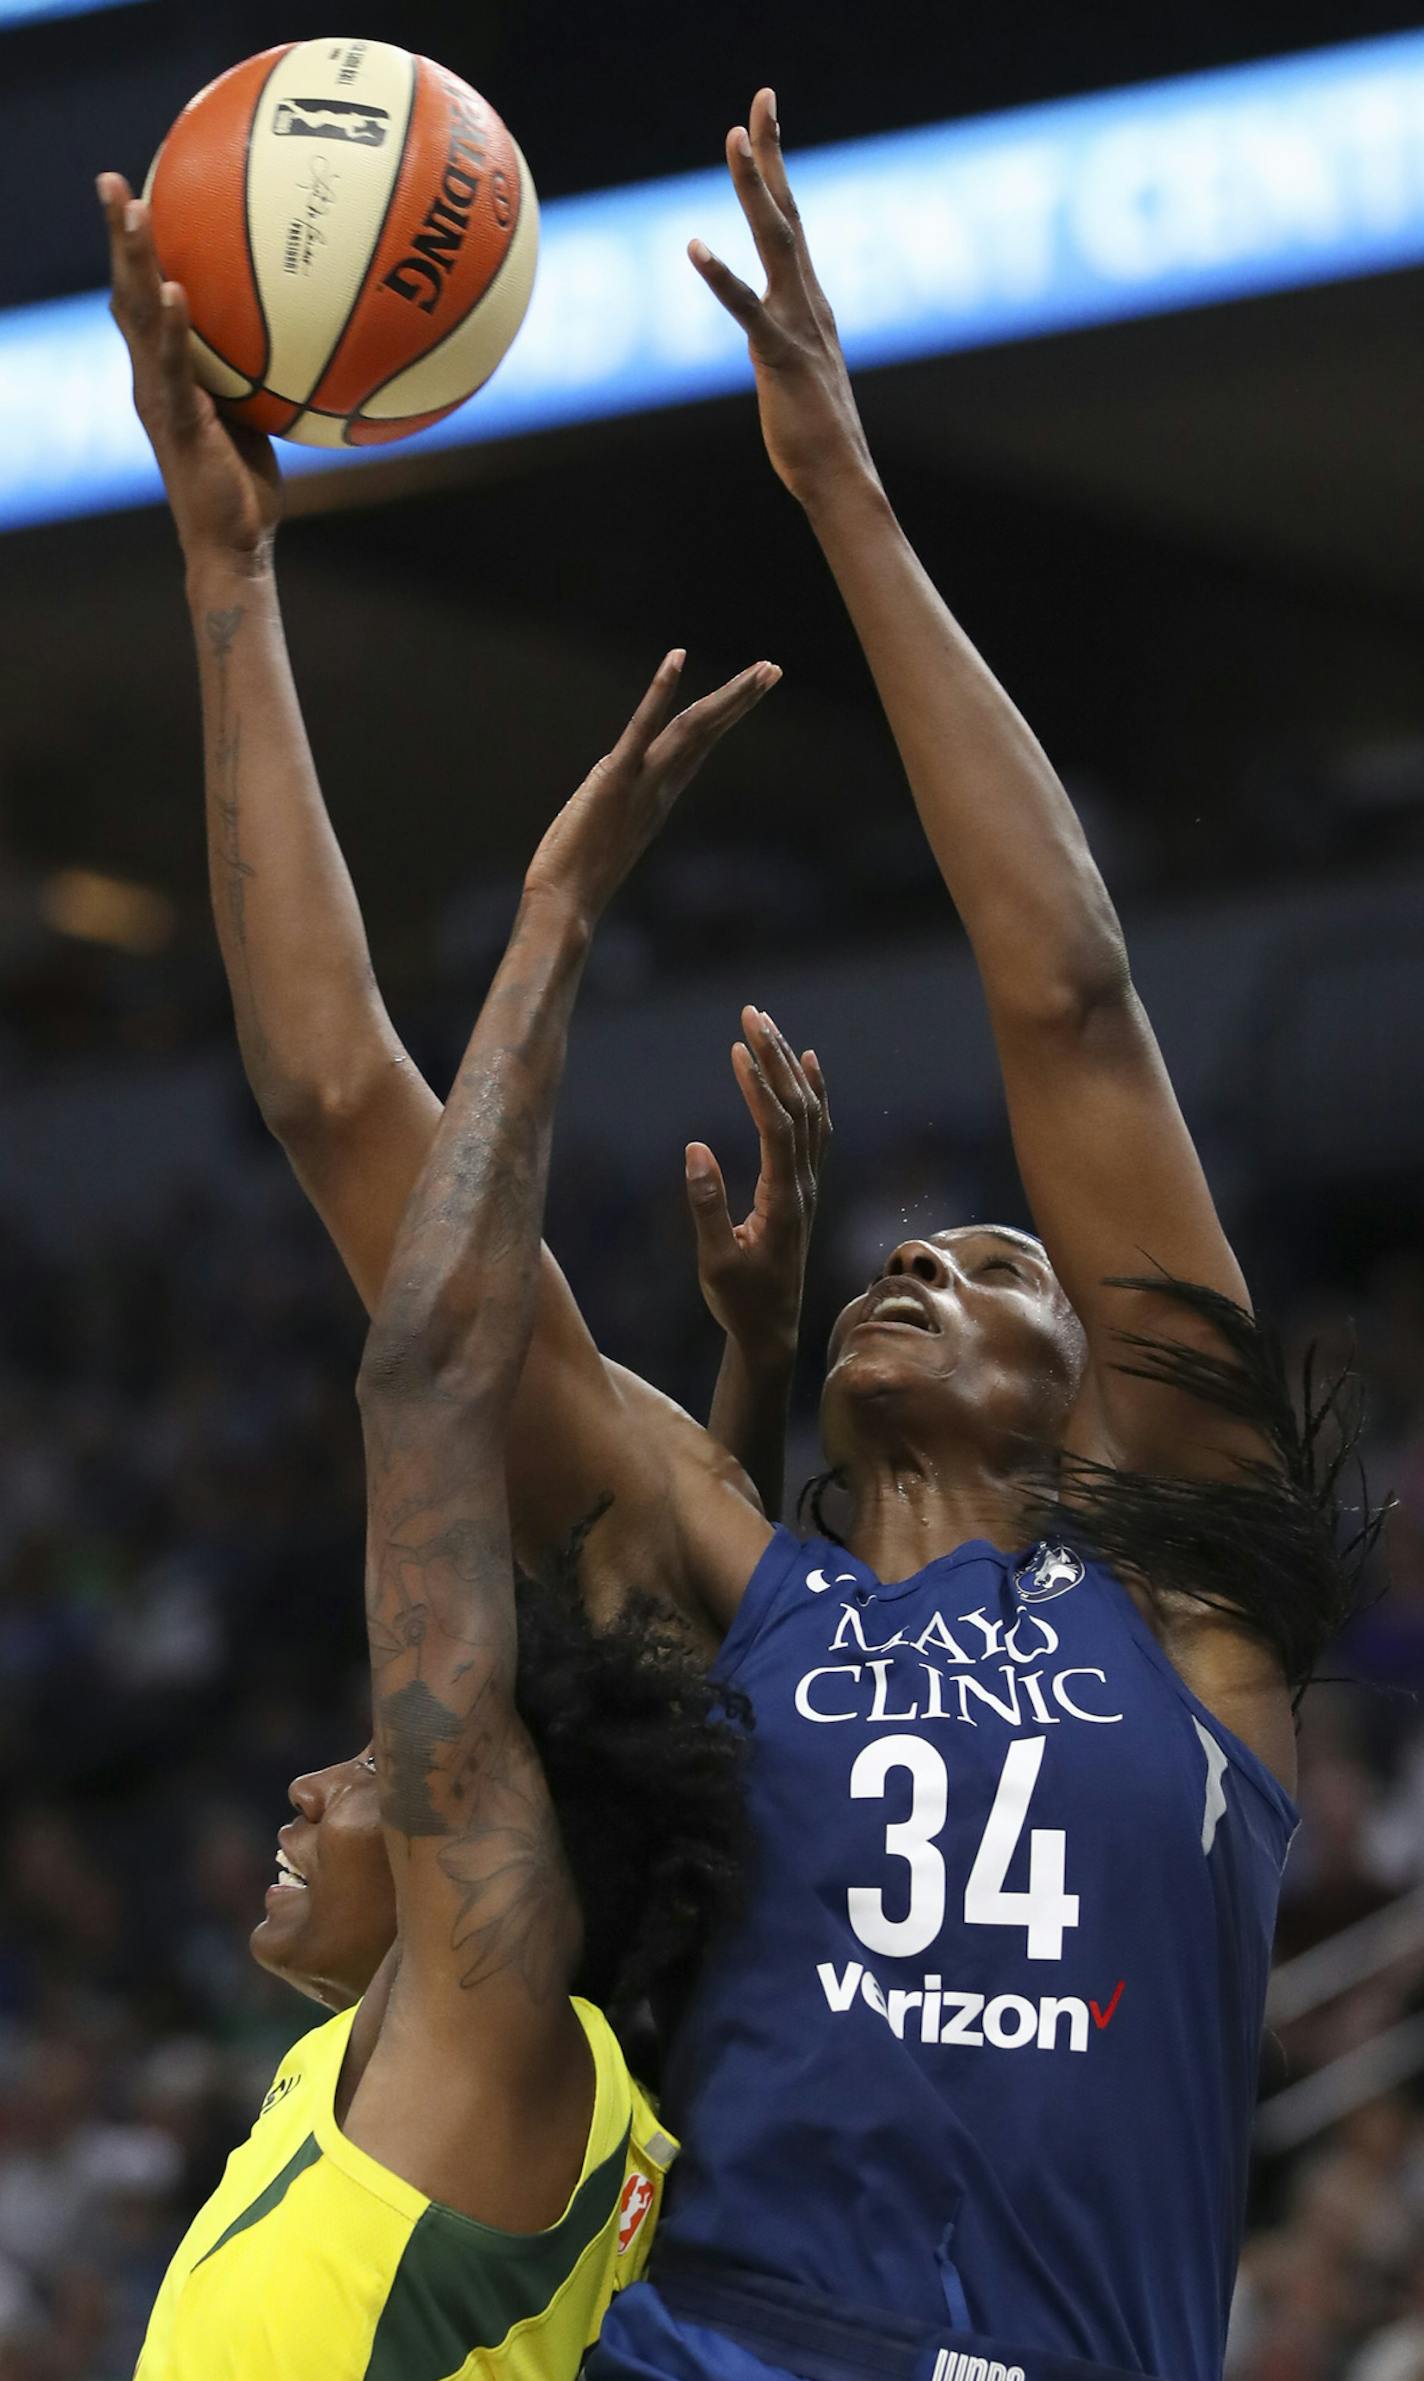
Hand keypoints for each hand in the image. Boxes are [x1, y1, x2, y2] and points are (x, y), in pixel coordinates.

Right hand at [99, 173, 281, 570]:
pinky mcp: (177, 423)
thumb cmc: (248, 485)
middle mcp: (151, 376)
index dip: (134, 246)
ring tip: (132, 210)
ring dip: (133, 260)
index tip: (135, 190)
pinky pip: (173, 366)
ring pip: (138, 317)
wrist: (234, 544)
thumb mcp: (257, 415)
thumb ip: (260, 372)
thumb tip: (305, 333)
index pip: (144, 294)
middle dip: (117, 234)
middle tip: (110, 177)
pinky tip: (175, 289)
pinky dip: (173, 327)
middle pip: (127, 290)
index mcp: (166, 370)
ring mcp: (159, 397)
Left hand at [522, 651, 779, 925]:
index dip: (725, 716)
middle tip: (773, 669)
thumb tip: (614, 785)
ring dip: (727, 694)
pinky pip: (642, 728)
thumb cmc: (575, 880)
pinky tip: (677, 658)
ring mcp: (641, 783)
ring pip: (692, 730)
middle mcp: (659, 788)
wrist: (565, 907)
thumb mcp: (604, 832)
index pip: (699, 747)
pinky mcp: (613, 779)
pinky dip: (660, 690)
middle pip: (708, 733)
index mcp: (658, 798)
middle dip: (741, 699)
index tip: (752, 689)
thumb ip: (617, 804)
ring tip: (760, 669)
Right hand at [687, 1007, 830, 1359]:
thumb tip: (696, 1148)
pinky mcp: (805, 1188)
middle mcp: (804, 1185)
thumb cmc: (739, 1301)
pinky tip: (807, 1062)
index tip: (736, 1048)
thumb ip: (707, 1206)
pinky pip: (817, 1127)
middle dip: (775, 1057)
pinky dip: (814, 1090)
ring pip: (809, 1112)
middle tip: (751, 1013)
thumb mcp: (715, 1261)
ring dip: (790, 1066)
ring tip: (769, 1025)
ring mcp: (810, 1185)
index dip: (757, 1087)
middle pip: (797, 1108)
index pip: (775, 1129)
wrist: (773, 1330)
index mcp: (783, 1201)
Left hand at [690, 90, 876, 508]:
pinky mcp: (780, 358)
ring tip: (735, 139)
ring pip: (776, 243)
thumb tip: (767, 336)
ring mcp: (797, 326)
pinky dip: (721, 276)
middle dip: (773, 154)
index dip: (778, 169)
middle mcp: (808, 302)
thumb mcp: (796, 374)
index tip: (764, 119)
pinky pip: (747, 309)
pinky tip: (695, 246)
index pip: (792, 222)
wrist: (840, 478)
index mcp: (810, 302)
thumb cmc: (816, 436)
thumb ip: (782, 343)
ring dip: (756, 189)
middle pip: (788, 212)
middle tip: (761, 99)